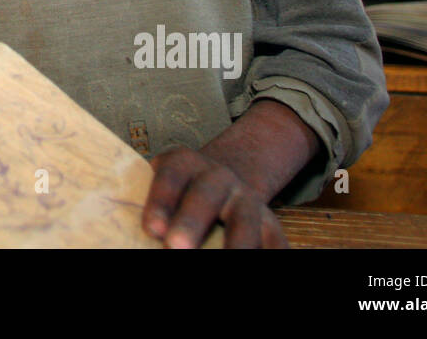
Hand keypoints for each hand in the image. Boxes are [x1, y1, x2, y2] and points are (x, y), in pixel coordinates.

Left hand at [143, 146, 287, 248]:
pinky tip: (264, 263)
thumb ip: (157, 213)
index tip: (152, 229)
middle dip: (191, 222)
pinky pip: (274, 241)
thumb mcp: (163, 190)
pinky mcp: (269, 224)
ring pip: (244, 221)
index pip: (171, 175)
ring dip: (235, 245)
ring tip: (224, 262)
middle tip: (176, 246)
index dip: (161, 201)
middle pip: (206, 195)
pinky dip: (269, 252)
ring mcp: (247, 199)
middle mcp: (218, 176)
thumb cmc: (177, 196)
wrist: (220, 185)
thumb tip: (155, 236)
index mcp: (183, 163)